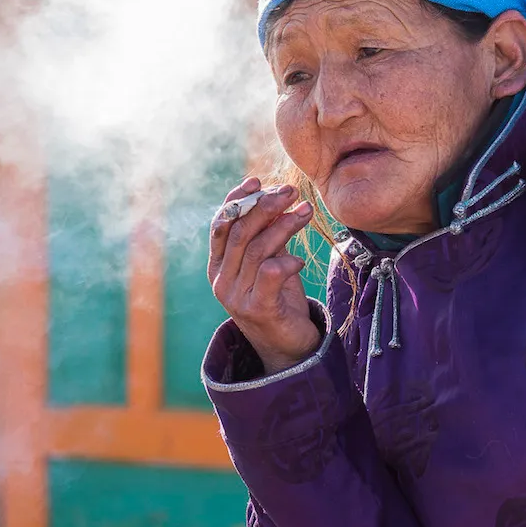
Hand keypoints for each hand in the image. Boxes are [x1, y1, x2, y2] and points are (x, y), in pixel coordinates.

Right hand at [208, 176, 321, 374]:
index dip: (236, 200)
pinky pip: (269, 275)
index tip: (257, 181)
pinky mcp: (258, 309)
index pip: (221, 225)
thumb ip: (267, 234)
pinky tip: (301, 260)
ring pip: (257, 250)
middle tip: (290, 192)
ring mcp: (237, 296)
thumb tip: (274, 197)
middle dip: (265, 207)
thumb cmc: (278, 297)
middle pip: (239, 233)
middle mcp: (222, 280)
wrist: (287, 345)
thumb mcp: (270, 261)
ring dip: (284, 227)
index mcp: (219, 265)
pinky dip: (287, 262)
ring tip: (306, 212)